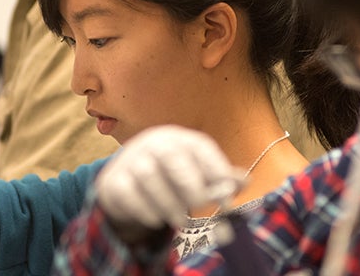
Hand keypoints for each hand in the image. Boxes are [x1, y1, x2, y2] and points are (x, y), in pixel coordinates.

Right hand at [95, 125, 237, 230]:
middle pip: (170, 156)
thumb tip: (245, 182)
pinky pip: (127, 192)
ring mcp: (132, 160)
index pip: (200, 147)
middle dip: (189, 184)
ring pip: (148, 176)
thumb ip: (220, 178)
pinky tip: (156, 218)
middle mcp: (155, 144)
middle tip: (201, 206)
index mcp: (180, 139)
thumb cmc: (171, 174)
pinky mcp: (114, 180)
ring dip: (167, 201)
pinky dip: (144, 208)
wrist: (126, 176)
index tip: (228, 196)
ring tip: (180, 219)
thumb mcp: (196, 171)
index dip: (216, 170)